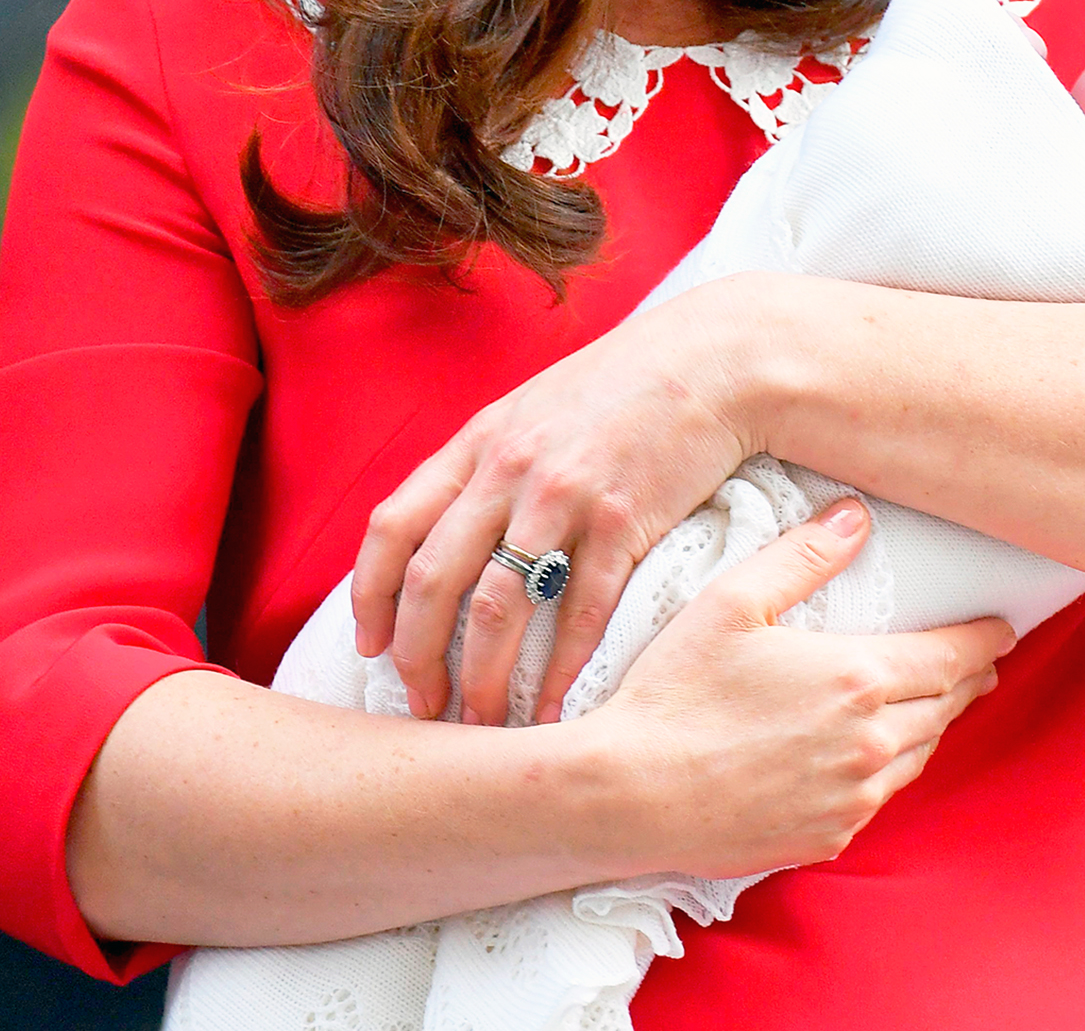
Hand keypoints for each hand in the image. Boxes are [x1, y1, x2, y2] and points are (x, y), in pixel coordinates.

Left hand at [352, 277, 768, 725]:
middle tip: (425, 708)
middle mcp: (509, 469)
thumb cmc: (624, 387)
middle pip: (434, 581)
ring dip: (484, 679)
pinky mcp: (623, 519)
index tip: (371, 648)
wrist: (714, 361)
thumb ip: (488, 464)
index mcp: (479, 441)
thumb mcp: (535, 409)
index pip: (393, 528)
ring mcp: (564, 495)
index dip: (370, 597)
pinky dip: (563, 668)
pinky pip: (580, 610)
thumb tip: (448, 531)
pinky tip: (557, 706)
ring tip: (485, 724)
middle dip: (418, 659)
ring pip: (498, 607)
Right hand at [588, 497, 1014, 877]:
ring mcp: (852, 798)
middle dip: (967, 678)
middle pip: (945, 706)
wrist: (630, 793)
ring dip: (933, 723)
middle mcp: (870, 742)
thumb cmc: (676, 692)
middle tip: (978, 661)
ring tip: (935, 701)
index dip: (983, 640)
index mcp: (857, 678)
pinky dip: (890, 769)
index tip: (1003, 628)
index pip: (950, 656)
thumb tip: (856, 515)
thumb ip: (803, 556)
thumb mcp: (733, 601)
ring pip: (918, 755)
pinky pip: (880, 798)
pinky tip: (875, 755)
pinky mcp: (827, 837)